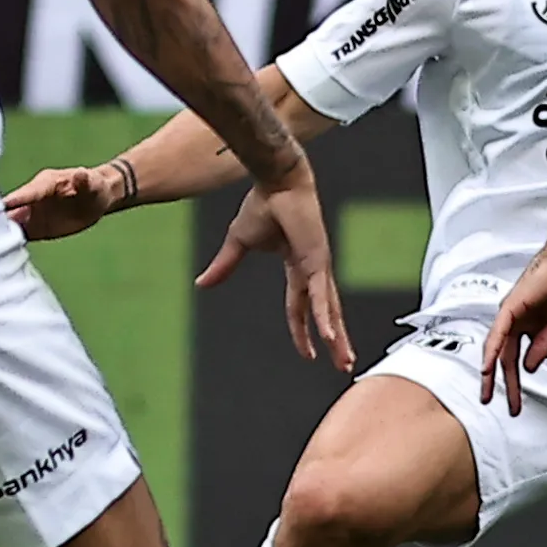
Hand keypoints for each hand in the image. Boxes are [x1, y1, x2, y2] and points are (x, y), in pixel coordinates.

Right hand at [1, 161, 127, 240]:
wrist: (97, 199)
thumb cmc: (94, 186)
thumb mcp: (93, 183)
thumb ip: (84, 181)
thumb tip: (80, 173)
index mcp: (45, 185)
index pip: (28, 193)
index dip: (16, 200)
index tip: (1, 207)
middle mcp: (33, 200)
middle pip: (13, 209)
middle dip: (0, 218)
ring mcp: (33, 214)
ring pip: (13, 223)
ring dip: (2, 233)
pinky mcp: (36, 229)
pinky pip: (21, 234)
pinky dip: (12, 243)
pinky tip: (0, 254)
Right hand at [197, 169, 353, 371]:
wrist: (274, 182)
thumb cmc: (263, 204)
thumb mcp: (238, 242)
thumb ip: (224, 266)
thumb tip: (201, 283)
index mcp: (297, 267)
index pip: (299, 306)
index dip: (303, 329)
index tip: (308, 351)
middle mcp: (313, 270)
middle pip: (323, 313)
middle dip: (334, 340)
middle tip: (344, 365)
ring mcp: (318, 267)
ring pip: (328, 310)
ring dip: (337, 337)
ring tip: (345, 361)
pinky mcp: (317, 261)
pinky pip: (319, 295)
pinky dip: (324, 316)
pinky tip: (329, 336)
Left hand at [478, 237, 546, 414]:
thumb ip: (545, 345)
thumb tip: (530, 367)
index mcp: (530, 326)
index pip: (530, 354)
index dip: (541, 367)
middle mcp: (517, 321)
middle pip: (507, 358)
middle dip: (508, 385)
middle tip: (510, 407)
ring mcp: (512, 315)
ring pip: (497, 349)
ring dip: (492, 374)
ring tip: (489, 395)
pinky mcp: (511, 307)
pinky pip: (497, 333)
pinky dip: (492, 351)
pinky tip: (487, 369)